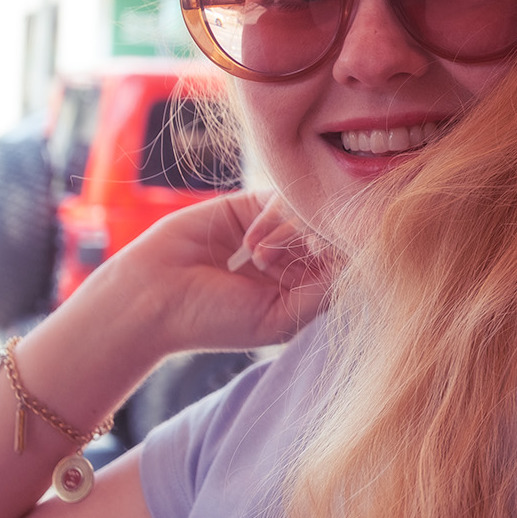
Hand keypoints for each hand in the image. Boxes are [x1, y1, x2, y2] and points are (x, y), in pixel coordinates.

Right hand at [83, 191, 334, 360]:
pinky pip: (283, 196)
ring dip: (291, 233)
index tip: (328, 267)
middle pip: (332, 234)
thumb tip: (363, 261)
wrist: (153, 298)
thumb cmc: (214, 321)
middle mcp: (292, 259)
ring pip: (310, 213)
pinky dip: (275, 216)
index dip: (345, 260)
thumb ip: (323, 292)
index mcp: (304, 291)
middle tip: (289, 262)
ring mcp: (273, 231)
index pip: (346, 264)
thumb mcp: (279, 318)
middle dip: (318, 243)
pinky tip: (250, 243)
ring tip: (258, 260)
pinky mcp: (249, 205)